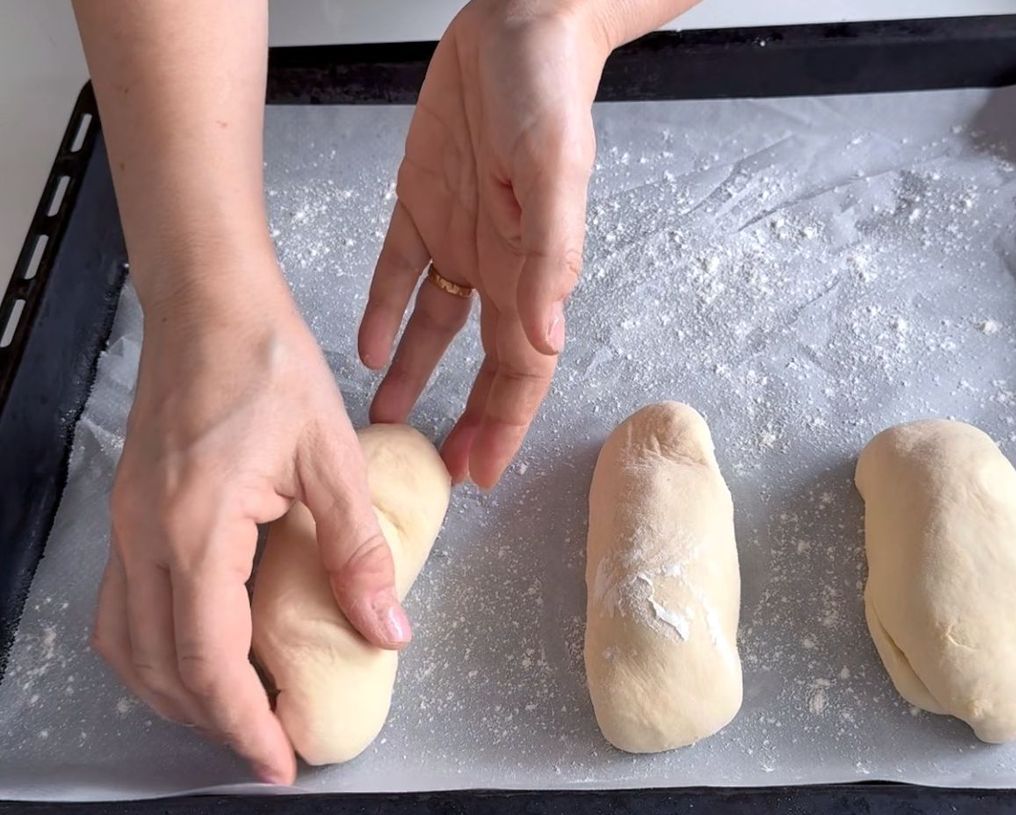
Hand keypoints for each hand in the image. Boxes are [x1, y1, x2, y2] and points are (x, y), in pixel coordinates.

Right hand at [93, 266, 405, 783]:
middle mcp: (144, 537)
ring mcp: (127, 526)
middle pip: (161, 668)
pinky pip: (124, 608)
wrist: (208, 302)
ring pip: (129, 645)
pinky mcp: (130, 513)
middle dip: (214, 721)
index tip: (283, 761)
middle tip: (271, 745)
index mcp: (194, 529)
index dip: (246, 722)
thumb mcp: (331, 457)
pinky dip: (158, 651)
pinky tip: (204, 651)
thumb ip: (357, 551)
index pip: (209, 660)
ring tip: (239, 712)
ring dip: (179, 693)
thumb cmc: (266, 362)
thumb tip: (386, 629)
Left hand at [359, 0, 609, 487]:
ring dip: (416, 374)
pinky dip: (383, 309)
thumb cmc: (548, 91)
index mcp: (534, 266)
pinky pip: (400, 272)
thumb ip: (551, 253)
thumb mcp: (553, 168)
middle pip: (487, 361)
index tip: (483, 471)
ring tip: (389, 421)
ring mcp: (461, 237)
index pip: (523, 366)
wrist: (518, 24)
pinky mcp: (424, 205)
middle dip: (470, 418)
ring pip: (437, 328)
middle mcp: (500, 263)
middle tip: (444, 470)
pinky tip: (364, 345)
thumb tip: (546, 337)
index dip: (506, 422)